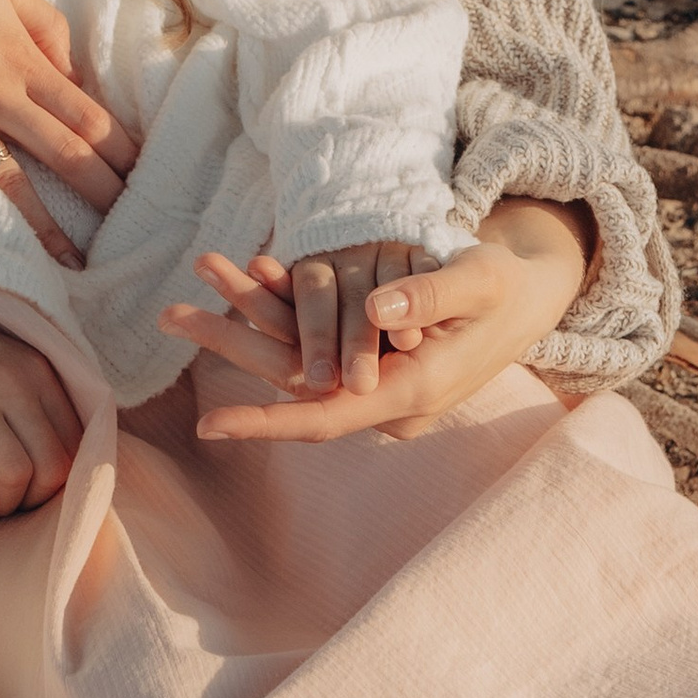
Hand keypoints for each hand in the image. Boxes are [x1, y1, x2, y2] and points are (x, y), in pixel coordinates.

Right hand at [0, 0, 137, 270]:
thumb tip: (73, 71)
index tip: (142, 171)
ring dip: (54, 225)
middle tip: (134, 224)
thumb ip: (44, 24)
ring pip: (20, 181)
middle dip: (105, 189)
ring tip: (81, 259)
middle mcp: (0, 89)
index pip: (88, 110)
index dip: (121, 145)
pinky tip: (5, 244)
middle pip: (68, 148)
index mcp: (23, 51)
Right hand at [0, 292, 83, 533]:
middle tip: (13, 505)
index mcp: (35, 369)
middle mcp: (9, 381)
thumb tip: (61, 472)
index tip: (36, 490)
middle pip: (51, 465)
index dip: (60, 480)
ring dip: (5, 506)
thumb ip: (37, 405)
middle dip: (35, 500)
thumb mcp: (6, 365)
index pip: (75, 443)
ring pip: (15, 475)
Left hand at [158, 199, 592, 444]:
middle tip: (168, 312)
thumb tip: (373, 309)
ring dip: (244, 321)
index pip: (327, 417)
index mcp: (412, 391)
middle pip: (295, 385)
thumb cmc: (509, 289)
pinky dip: (280, 309)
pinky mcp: (368, 358)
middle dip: (232, 347)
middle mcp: (384, 395)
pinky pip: (314, 341)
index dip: (267, 423)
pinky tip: (249, 270)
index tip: (210, 427)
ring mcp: (375, 379)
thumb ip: (433, 295)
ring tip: (196, 278)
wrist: (528, 298)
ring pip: (298, 360)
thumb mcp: (481, 282)